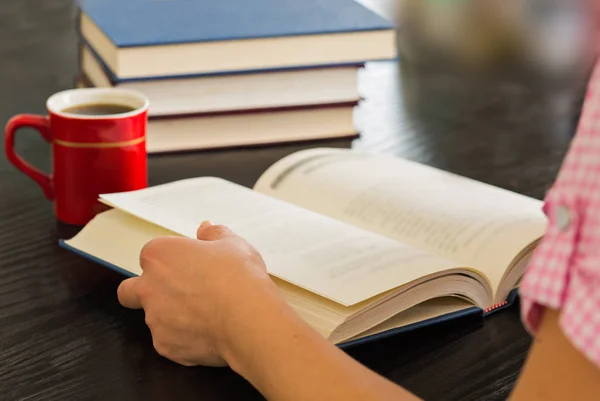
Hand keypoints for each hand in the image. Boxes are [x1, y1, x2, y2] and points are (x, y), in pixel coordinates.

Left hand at [117, 222, 282, 366]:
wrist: (248, 317)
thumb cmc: (238, 276)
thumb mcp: (232, 243)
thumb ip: (213, 234)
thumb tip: (205, 229)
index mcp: (159, 256)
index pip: (151, 256)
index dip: (171, 261)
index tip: (190, 265)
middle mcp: (148, 287)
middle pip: (130, 291)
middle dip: (145, 292)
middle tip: (177, 294)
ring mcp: (155, 319)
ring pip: (154, 319)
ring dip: (172, 317)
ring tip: (207, 316)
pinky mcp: (165, 346)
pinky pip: (170, 342)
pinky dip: (185, 339)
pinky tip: (210, 333)